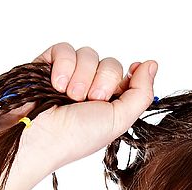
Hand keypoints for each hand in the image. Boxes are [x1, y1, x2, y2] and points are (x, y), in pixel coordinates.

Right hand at [18, 42, 157, 169]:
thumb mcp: (119, 120)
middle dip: (103, 81)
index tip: (130, 74)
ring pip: (88, 54)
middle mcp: (90, 88)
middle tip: (90, 100)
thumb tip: (151, 64)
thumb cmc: (77, 137)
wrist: (40, 137)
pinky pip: (64, 49)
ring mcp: (69, 76)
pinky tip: (56, 84)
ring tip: (70, 96)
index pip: (126, 75)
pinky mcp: (48, 65)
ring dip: (82, 76)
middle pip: (110, 63)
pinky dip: (63, 65)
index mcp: (108, 103)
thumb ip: (140, 93)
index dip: (129, 74)